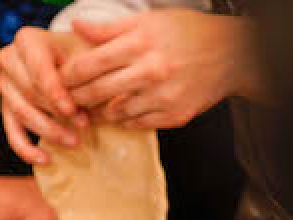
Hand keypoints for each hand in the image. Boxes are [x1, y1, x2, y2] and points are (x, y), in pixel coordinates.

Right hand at [0, 26, 87, 165]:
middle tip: (83, 127)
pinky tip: (46, 160)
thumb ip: (87, 70)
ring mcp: (4, 85)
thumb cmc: (80, 53)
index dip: (54, 92)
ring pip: (22, 114)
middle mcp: (8, 60)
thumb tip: (89, 96)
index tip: (72, 110)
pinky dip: (28, 150)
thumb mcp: (86, 52)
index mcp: (26, 40)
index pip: (38, 70)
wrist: (69, 57)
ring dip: (49, 131)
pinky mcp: (6, 108)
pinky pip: (12, 133)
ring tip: (75, 142)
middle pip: (29, 93)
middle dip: (56, 113)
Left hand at [62, 11, 255, 129]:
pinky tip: (118, 114)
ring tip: (89, 109)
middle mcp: (150, 71)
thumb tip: (76, 27)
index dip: (68, 75)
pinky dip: (124, 120)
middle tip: (66, 100)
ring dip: (98, 113)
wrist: (233, 54)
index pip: (90, 64)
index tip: (59, 79)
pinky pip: (136, 124)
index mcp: (140, 42)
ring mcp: (163, 96)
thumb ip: (109, 28)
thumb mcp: (149, 21)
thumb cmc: (186, 33)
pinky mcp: (174, 116)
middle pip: (97, 91)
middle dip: (76, 98)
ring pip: (115, 113)